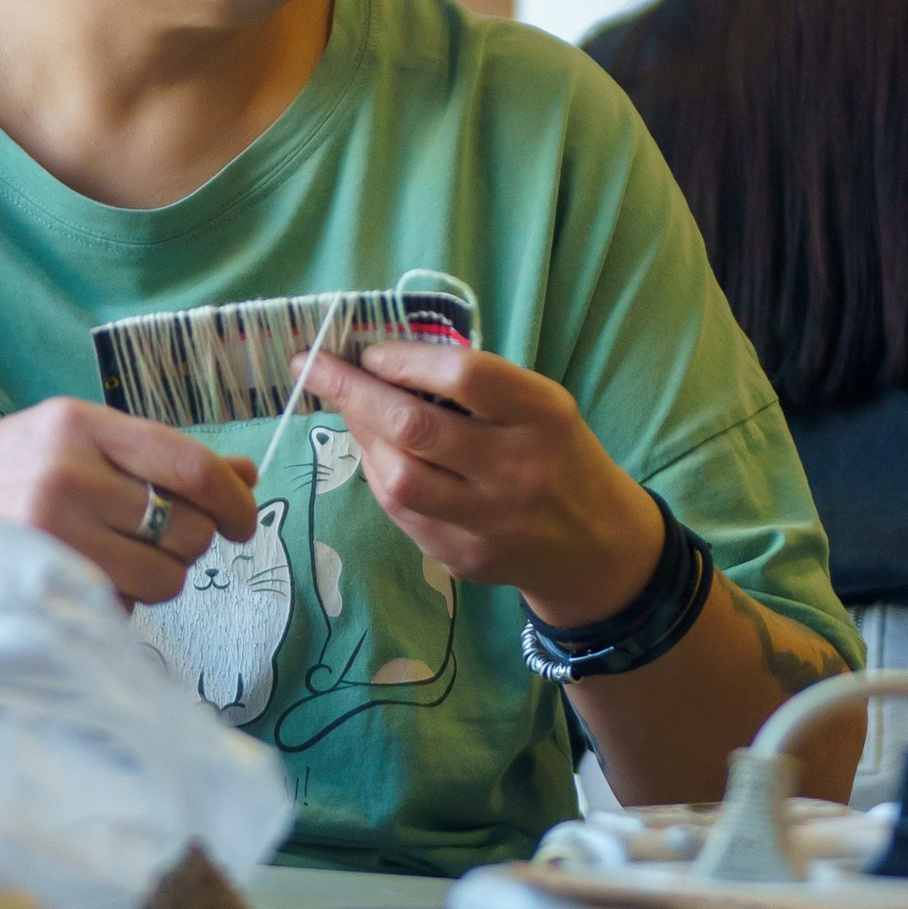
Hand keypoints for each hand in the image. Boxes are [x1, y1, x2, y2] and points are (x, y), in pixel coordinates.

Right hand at [0, 395, 257, 607]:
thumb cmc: (6, 471)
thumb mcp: (76, 440)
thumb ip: (159, 458)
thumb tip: (247, 477)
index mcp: (82, 425)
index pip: (190, 465)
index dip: (233, 500)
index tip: (243, 520)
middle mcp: (67, 474)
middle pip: (186, 528)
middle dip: (191, 543)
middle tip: (163, 540)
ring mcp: (50, 532)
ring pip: (163, 577)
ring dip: (159, 577)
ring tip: (120, 559)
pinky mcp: (40, 582)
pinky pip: (122, 606)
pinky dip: (121, 600)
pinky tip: (85, 576)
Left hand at [303, 339, 661, 624]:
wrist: (596, 548)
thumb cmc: (557, 455)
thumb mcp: (541, 407)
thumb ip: (477, 386)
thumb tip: (383, 360)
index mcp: (543, 416)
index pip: (465, 375)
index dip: (406, 359)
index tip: (370, 350)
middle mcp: (518, 469)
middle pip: (416, 428)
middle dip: (351, 391)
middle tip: (311, 365)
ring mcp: (490, 522)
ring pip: (398, 479)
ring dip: (360, 437)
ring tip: (347, 411)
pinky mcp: (465, 558)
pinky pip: (402, 513)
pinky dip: (379, 475)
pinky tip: (377, 453)